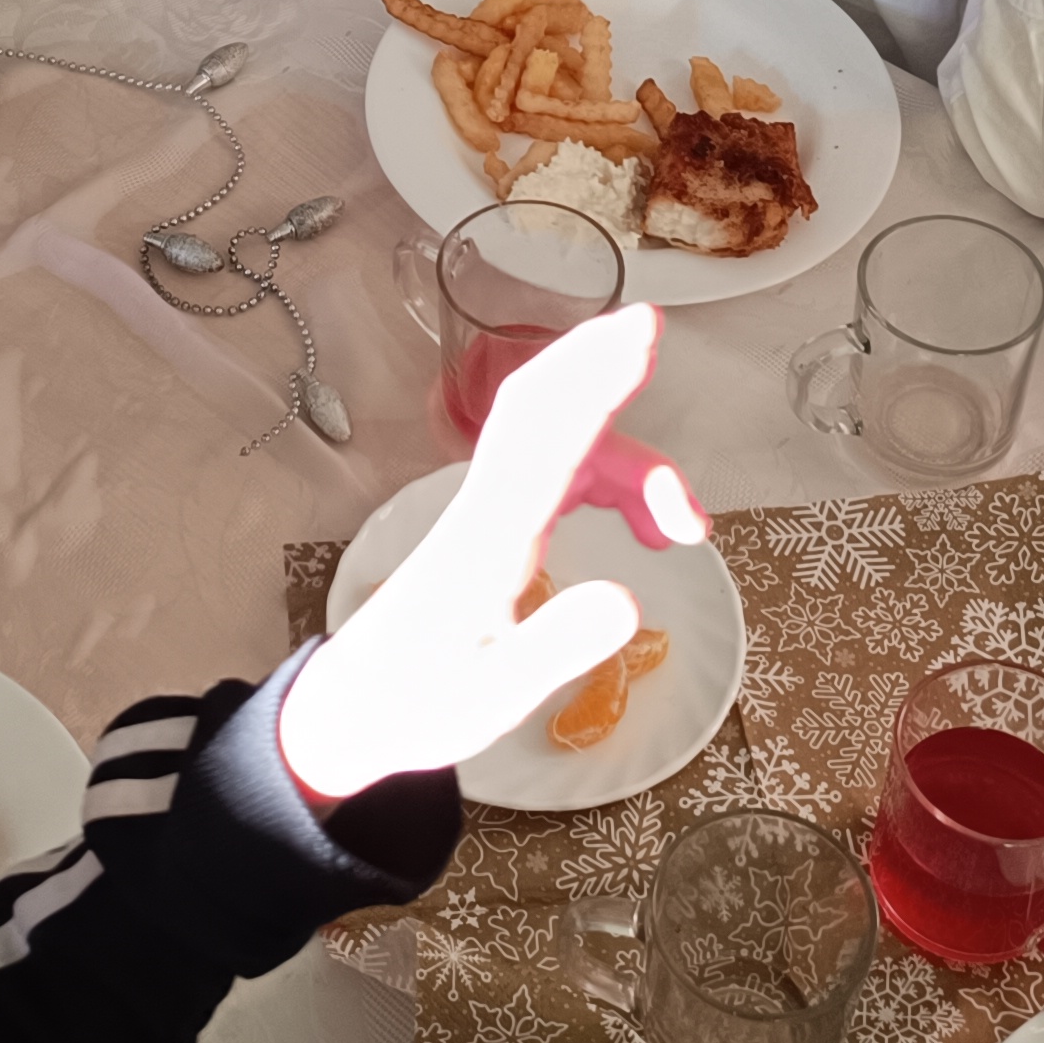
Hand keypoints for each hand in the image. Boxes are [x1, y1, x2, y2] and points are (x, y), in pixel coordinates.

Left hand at [278, 307, 706, 802]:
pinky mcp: (496, 529)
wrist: (356, 710)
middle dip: (597, 365)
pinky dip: (612, 483)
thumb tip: (629, 598)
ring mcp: (490, 514)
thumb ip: (557, 646)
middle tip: (650, 332)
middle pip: (545, 412)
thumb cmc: (422, 701)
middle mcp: (489, 508)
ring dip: (630, 462)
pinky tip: (647, 529)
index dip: (591, 381)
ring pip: (563, 447)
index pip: (547, 438)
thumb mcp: (494, 695)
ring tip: (687, 529)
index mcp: (489, 537)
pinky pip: (560, 475)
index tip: (636, 338)